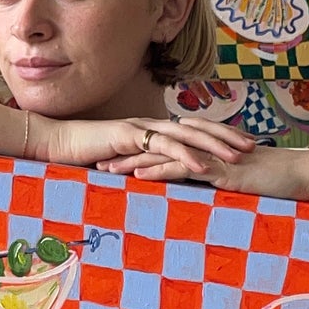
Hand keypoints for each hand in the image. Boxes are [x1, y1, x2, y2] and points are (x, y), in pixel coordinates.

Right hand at [40, 115, 256, 181]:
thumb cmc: (84, 157)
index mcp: (152, 130)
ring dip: (214, 146)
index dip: (218, 137)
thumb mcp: (121, 165)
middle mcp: (151, 125)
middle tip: (253, 146)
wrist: (55, 145)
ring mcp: (141, 128)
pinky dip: (186, 157)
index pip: (192, 131)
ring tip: (238, 157)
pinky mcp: (129, 137)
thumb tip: (159, 183)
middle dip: (226, 136)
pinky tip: (203, 168)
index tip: (241, 146)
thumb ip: (141, 168)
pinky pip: (163, 146)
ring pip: (187, 135)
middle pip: (197, 128)